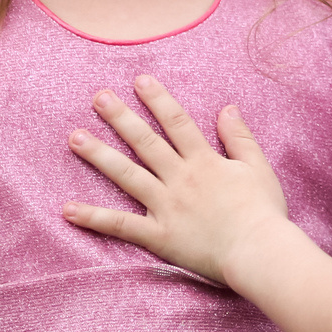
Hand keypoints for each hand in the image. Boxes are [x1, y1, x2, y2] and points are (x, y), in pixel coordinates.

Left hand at [65, 75, 291, 284]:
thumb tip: (227, 108)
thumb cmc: (264, 213)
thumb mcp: (258, 168)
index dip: (158, 99)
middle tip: (98, 97)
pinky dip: (94, 218)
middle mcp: (180, 178)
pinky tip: (67, 209)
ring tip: (75, 137)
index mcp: (205, 161)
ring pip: (127, 175)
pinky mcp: (159, 236)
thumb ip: (240, 137)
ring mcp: (166, 206)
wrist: (259, 252)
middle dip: (121, 117)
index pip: (177, 122)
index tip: (139, 80)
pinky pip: (121, 226)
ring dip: (99, 155)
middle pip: (145, 142)